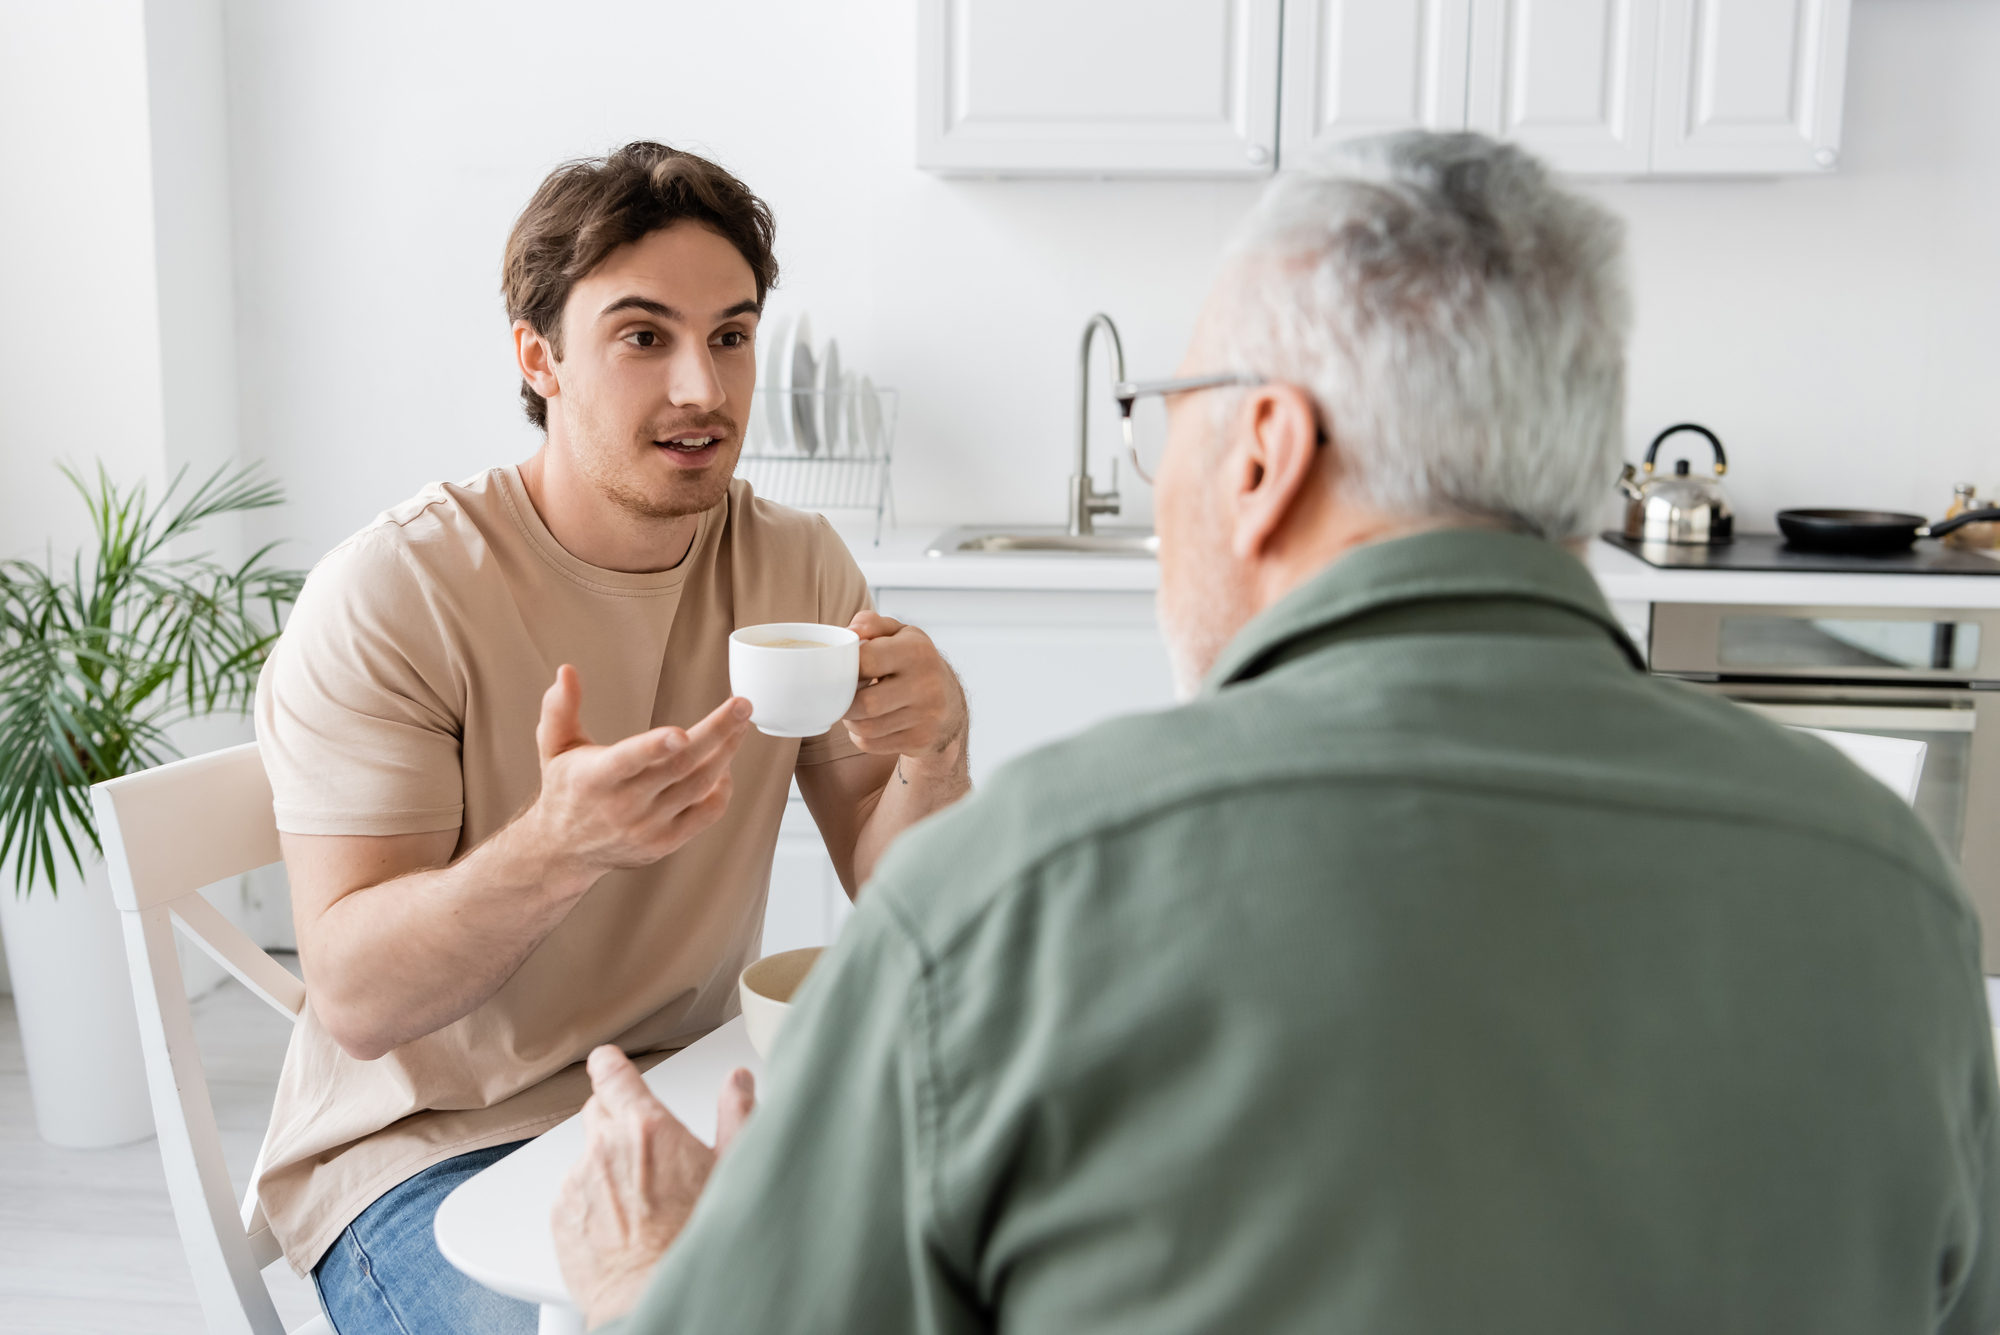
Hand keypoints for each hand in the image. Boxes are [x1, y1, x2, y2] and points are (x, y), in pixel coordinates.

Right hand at [529, 666, 751, 879]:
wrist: (564, 851)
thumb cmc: (565, 790)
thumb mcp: (554, 747)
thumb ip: (560, 708)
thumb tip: (567, 671)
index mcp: (594, 778)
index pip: (628, 761)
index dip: (654, 747)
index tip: (680, 732)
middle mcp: (624, 805)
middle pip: (679, 767)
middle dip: (716, 733)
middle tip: (742, 705)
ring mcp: (648, 827)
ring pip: (699, 786)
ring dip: (725, 752)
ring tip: (741, 724)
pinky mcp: (666, 842)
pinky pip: (707, 814)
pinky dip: (722, 789)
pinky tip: (724, 765)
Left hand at [553, 1045, 755, 1328]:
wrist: (655, 1295)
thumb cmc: (696, 1239)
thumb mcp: (732, 1169)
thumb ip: (736, 1114)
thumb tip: (739, 1082)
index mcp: (646, 1126)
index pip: (612, 1073)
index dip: (610, 1065)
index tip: (610, 1064)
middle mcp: (604, 1147)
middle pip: (597, 1111)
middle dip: (617, 1122)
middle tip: (646, 1154)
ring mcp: (577, 1182)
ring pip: (586, 1157)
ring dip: (605, 1168)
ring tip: (638, 1203)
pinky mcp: (560, 1215)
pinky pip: (572, 1195)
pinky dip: (590, 1202)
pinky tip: (620, 1225)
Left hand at [843, 613, 967, 768]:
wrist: (951, 705)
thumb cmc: (915, 665)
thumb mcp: (900, 635)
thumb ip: (872, 624)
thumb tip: (851, 631)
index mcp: (917, 651)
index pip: (865, 660)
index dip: (846, 666)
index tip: (845, 668)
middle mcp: (926, 684)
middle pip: (864, 703)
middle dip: (845, 701)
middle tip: (844, 695)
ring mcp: (926, 716)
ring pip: (866, 728)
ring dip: (851, 720)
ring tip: (856, 709)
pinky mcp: (920, 740)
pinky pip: (872, 744)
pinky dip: (862, 737)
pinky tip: (870, 724)